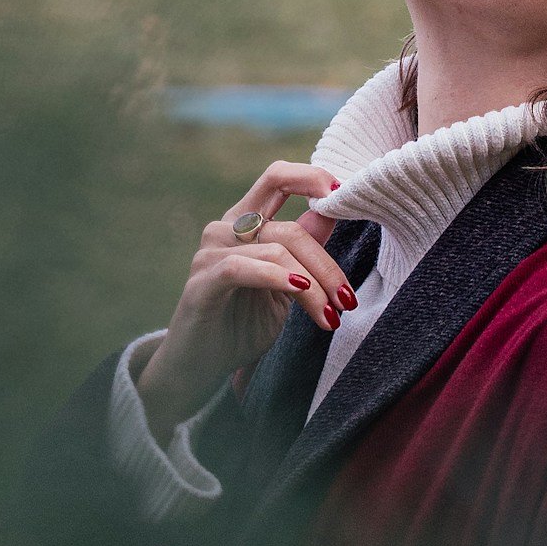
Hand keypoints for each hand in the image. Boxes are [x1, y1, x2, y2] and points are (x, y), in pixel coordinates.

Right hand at [137, 160, 354, 440]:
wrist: (199, 367)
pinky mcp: (202, 281)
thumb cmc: (241, 323)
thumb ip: (303, 246)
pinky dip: (276, 277)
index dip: (312, 178)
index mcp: (245, 222)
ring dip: (314, 286)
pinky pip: (243, 268)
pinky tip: (299, 290)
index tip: (344, 193)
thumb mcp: (285, 284)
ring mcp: (211, 253)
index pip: (278, 178)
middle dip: (327, 266)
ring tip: (330, 316)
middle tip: (347, 300)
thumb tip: (333, 210)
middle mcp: (225, 230)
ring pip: (277, 251)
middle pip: (290, 229)